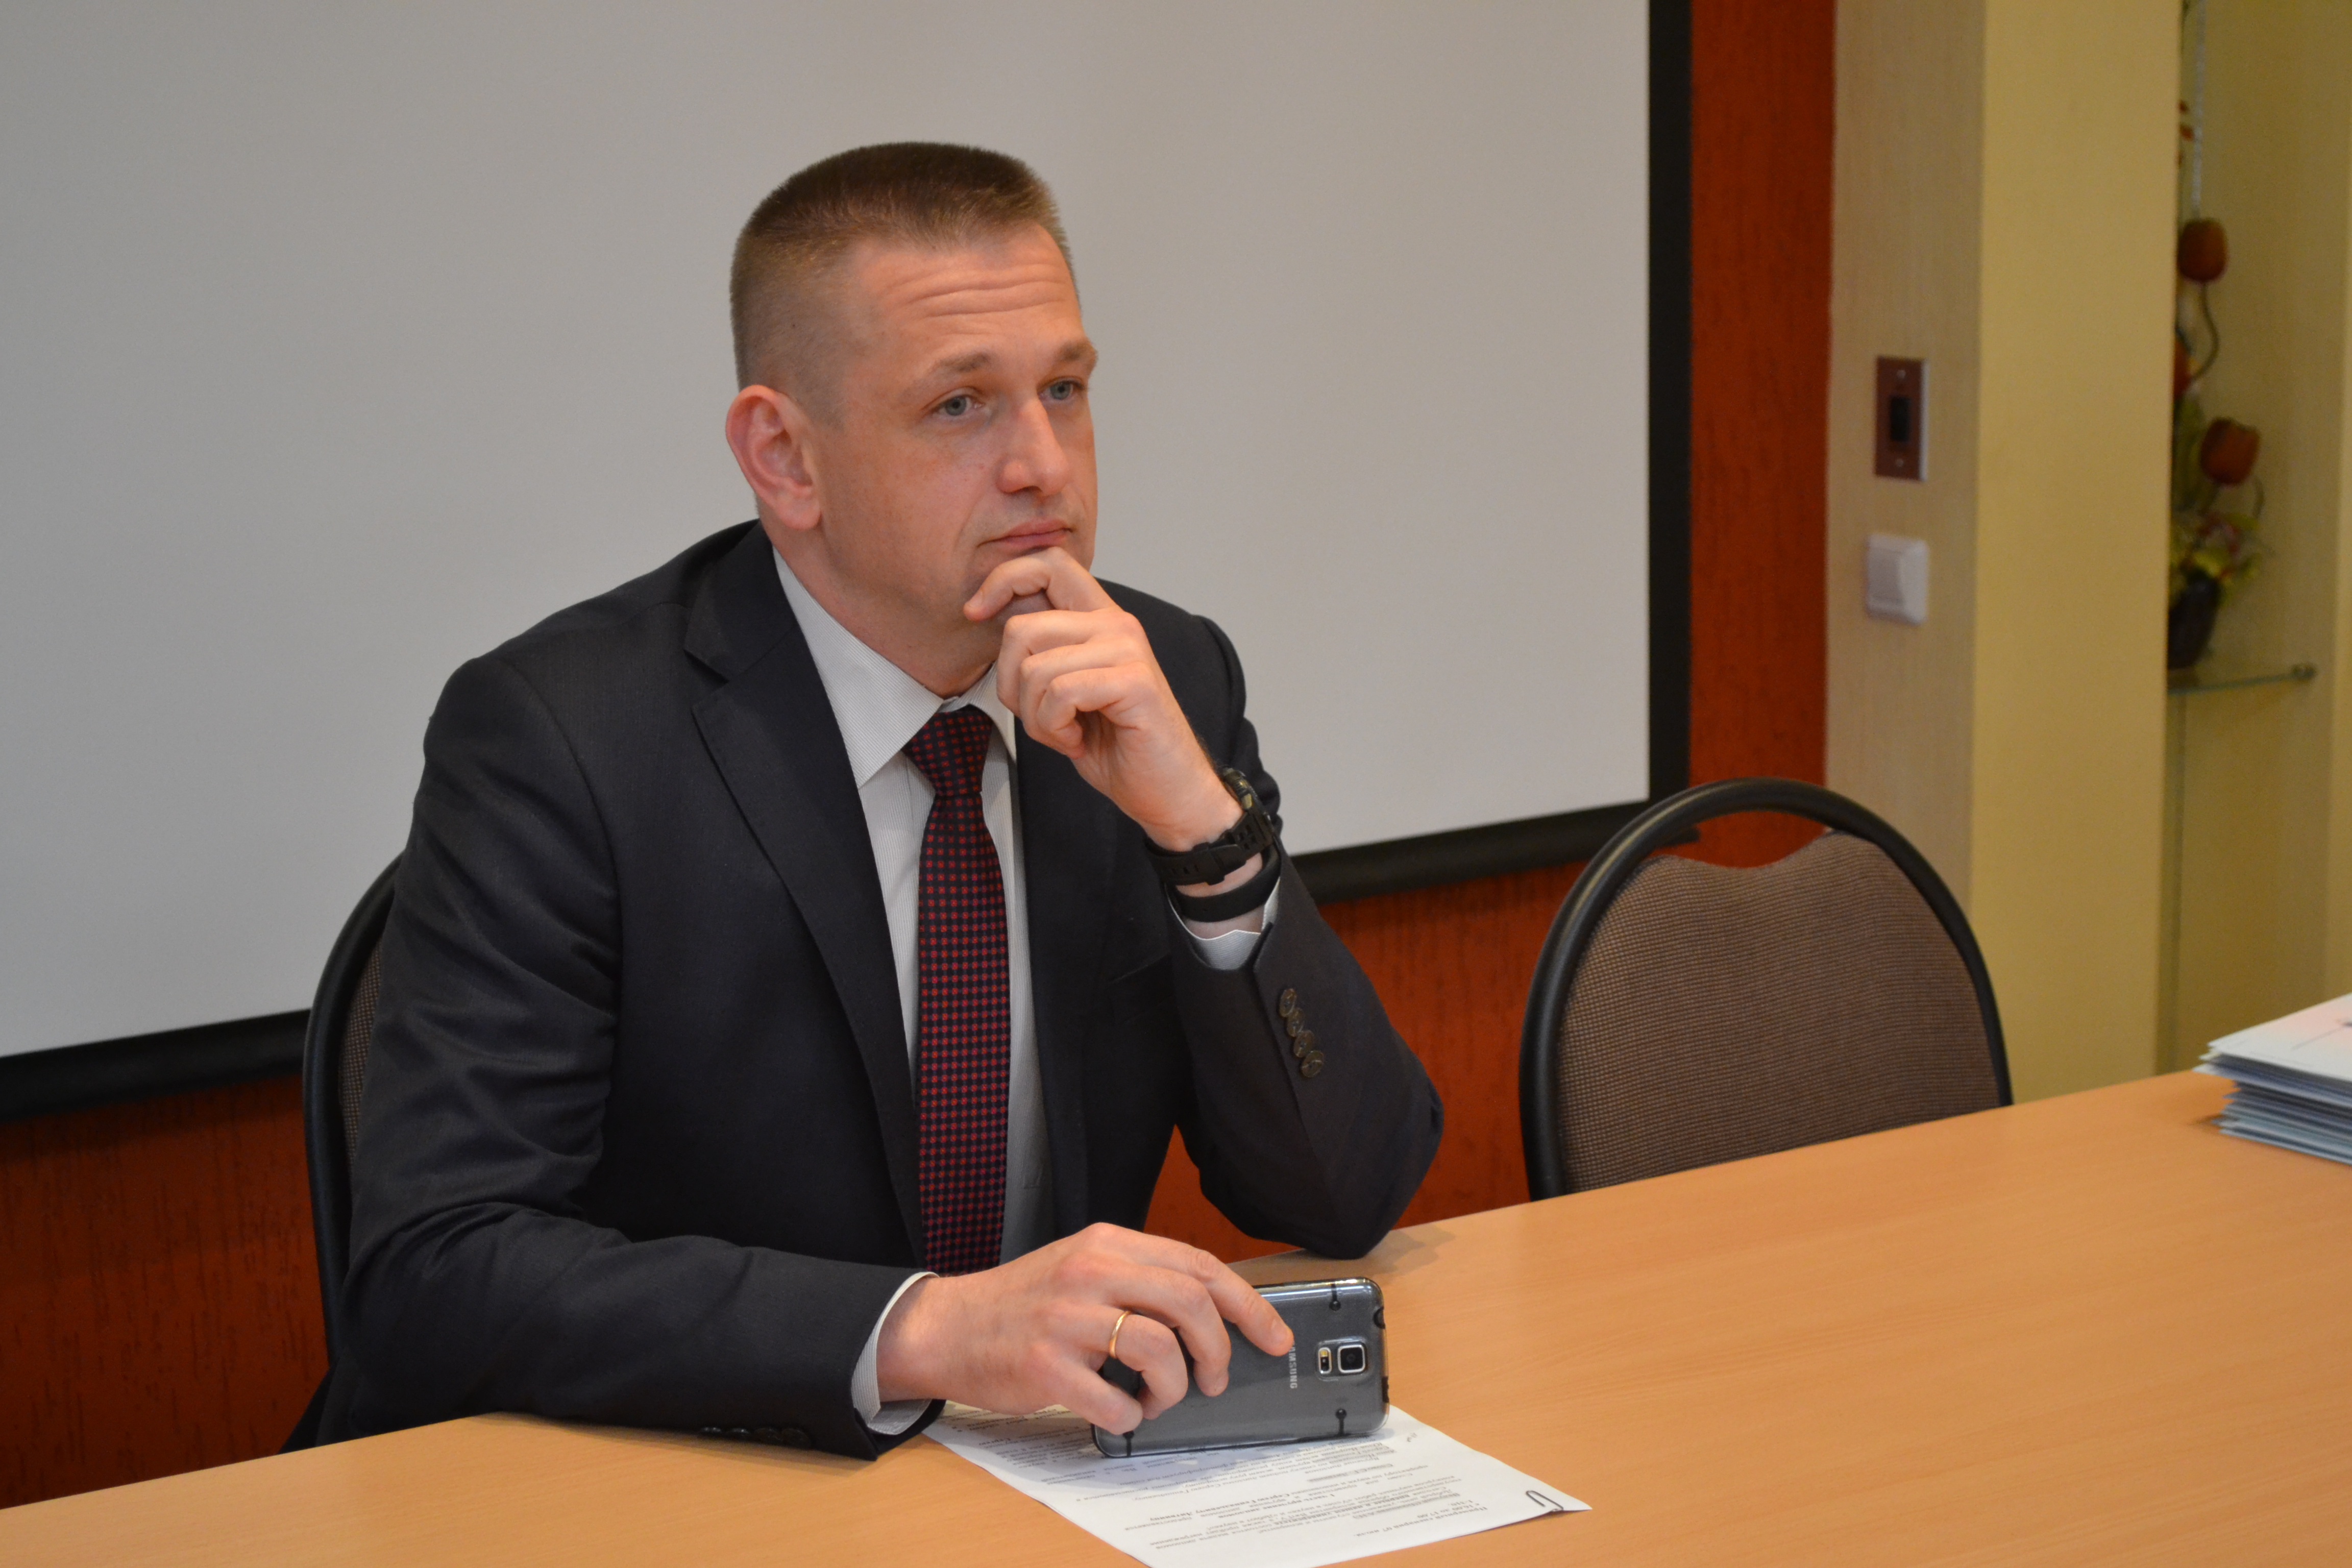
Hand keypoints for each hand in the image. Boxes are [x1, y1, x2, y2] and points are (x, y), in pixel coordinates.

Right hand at [874, 1223, 1293, 1431]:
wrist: (946, 1326)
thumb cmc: (1021, 1304)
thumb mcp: (1082, 1267)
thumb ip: (1138, 1277)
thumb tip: (1210, 1313)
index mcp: (1106, 1243)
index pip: (1198, 1264)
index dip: (1247, 1303)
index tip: (1273, 1334)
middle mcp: (1089, 1271)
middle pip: (1190, 1303)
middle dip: (1218, 1349)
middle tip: (1213, 1378)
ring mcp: (1065, 1318)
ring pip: (1160, 1349)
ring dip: (1175, 1387)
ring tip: (1160, 1398)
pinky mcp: (1044, 1364)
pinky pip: (1113, 1398)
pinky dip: (1131, 1414)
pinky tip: (1121, 1411)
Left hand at [965, 549, 1240, 853]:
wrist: (1166, 792)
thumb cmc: (1114, 745)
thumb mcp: (1063, 688)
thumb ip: (1040, 649)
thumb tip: (988, 611)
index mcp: (1098, 619)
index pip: (1048, 563)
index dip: (1003, 579)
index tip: (974, 613)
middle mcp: (1115, 624)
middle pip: (1022, 629)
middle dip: (1010, 686)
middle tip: (1039, 717)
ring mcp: (1127, 648)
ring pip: (1035, 669)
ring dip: (1036, 718)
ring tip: (1066, 733)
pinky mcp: (1134, 680)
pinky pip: (1060, 694)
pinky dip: (1055, 728)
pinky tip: (1078, 742)